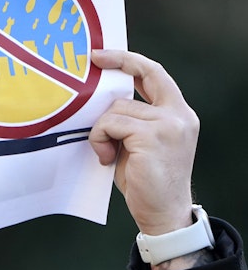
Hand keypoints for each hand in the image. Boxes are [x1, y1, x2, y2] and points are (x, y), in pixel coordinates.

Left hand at [88, 50, 198, 234]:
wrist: (163, 213)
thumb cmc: (147, 181)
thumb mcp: (140, 143)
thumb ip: (131, 121)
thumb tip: (101, 102)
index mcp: (178, 114)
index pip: (156, 74)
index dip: (129, 60)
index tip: (103, 55)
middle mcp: (178, 115)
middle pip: (140, 76)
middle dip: (115, 63)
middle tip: (91, 62)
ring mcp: (168, 124)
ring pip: (116, 109)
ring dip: (101, 130)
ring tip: (106, 153)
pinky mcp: (152, 136)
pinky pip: (110, 124)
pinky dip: (99, 139)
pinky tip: (106, 158)